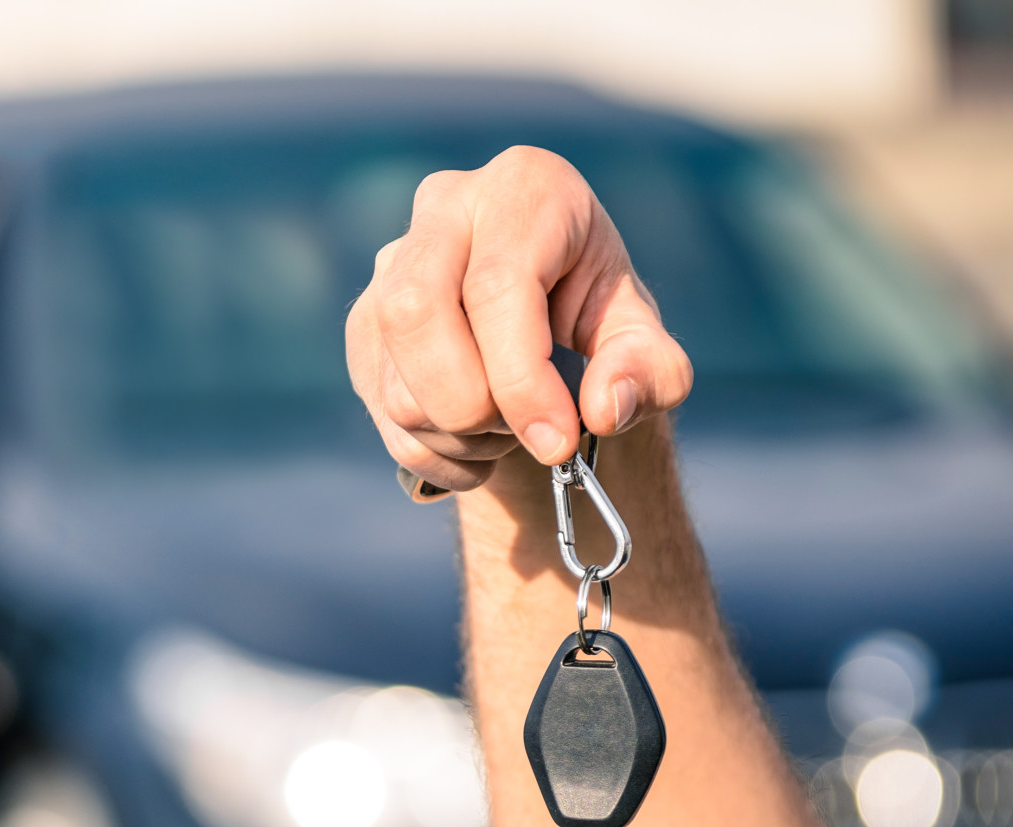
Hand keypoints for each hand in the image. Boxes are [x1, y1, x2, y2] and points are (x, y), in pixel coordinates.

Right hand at [346, 146, 691, 495]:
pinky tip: (477, 442)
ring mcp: (390, 266)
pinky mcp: (363, 323)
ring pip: (395, 379)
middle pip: (416, 313)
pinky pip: (383, 413)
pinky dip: (436, 453)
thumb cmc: (597, 321)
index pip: (496, 285)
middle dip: (470, 406)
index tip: (556, 442)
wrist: (545, 324)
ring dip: (459, 437)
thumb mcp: (644, 344)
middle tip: (524, 436)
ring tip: (509, 430)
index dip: (521, 379)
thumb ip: (649, 372)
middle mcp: (444, 209)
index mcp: (524, 188)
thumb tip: (603, 408)